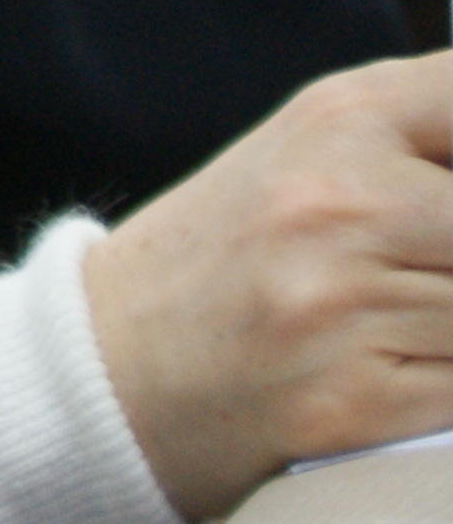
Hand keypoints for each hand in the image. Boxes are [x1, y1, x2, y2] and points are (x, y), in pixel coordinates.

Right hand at [83, 53, 452, 519]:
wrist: (104, 366)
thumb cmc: (219, 261)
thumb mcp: (307, 154)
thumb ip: (423, 138)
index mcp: (336, 120)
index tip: (449, 208)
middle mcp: (338, 202)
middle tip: (424, 271)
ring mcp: (343, 304)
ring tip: (401, 326)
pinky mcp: (355, 402)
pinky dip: (447, 392)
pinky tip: (398, 377)